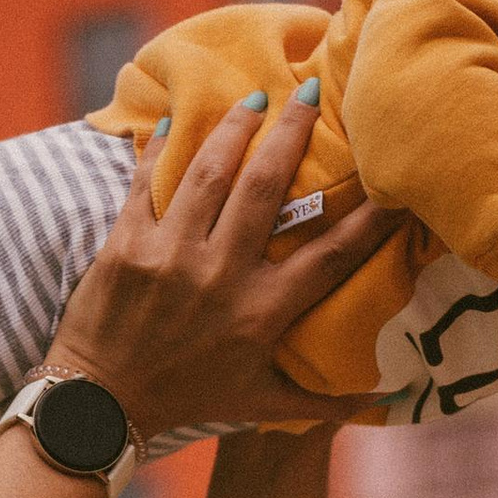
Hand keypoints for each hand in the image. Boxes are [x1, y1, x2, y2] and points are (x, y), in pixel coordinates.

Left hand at [49, 87, 399, 447]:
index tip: (395, 184)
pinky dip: (160, 148)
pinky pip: (146, 182)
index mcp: (261, 313)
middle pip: (266, 188)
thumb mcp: (257, 403)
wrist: (101, 404)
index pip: (329, 257)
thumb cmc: (186, 399)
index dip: (368, 220)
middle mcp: (220, 277)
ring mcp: (169, 256)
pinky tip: (176, 119)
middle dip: (291, 133)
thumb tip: (383, 399)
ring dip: (234, 127)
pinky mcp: (126, 245)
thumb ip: (320, 401)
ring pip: (209, 173)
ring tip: (254, 95)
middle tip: (312, 92)